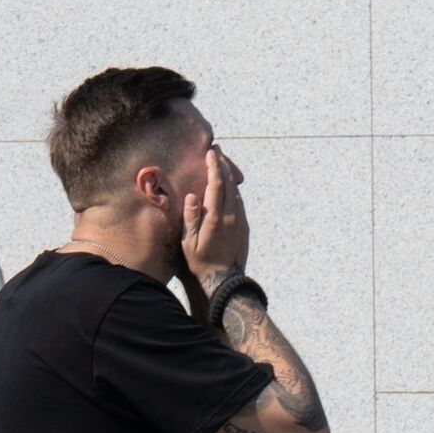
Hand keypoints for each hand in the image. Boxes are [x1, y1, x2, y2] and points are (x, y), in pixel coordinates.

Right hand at [182, 146, 250, 289]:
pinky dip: (233, 190)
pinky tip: (228, 186)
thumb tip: (192, 196)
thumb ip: (190, 218)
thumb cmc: (201, 263)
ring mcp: (240, 222)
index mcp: (216, 218)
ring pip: (236, 192)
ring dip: (229, 176)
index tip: (210, 152)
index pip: (216, 185)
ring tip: (221, 164)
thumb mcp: (189, 243)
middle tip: (217, 150)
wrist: (225, 282)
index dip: (214, 167)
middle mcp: (232, 217)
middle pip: (229, 184)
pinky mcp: (244, 228)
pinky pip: (239, 203)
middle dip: (222, 165)